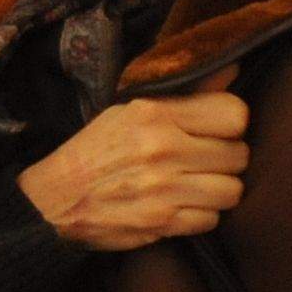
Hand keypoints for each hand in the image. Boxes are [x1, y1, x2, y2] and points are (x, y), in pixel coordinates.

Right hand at [17, 90, 247, 251]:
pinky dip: (201, 215)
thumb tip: (234, 68)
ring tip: (197, 184)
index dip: (231, 124)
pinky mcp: (162, 223)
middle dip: (226, 159)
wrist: (52, 200)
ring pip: (231, 191)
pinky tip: (181, 205)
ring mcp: (164, 189)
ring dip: (218, 189)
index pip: (234, 114)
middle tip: (205, 160)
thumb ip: (186, 93)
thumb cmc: (94, 151)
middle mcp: (163, 149)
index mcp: (155, 113)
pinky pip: (211, 220)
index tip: (216, 130)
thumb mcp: (130, 109)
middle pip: (238, 155)